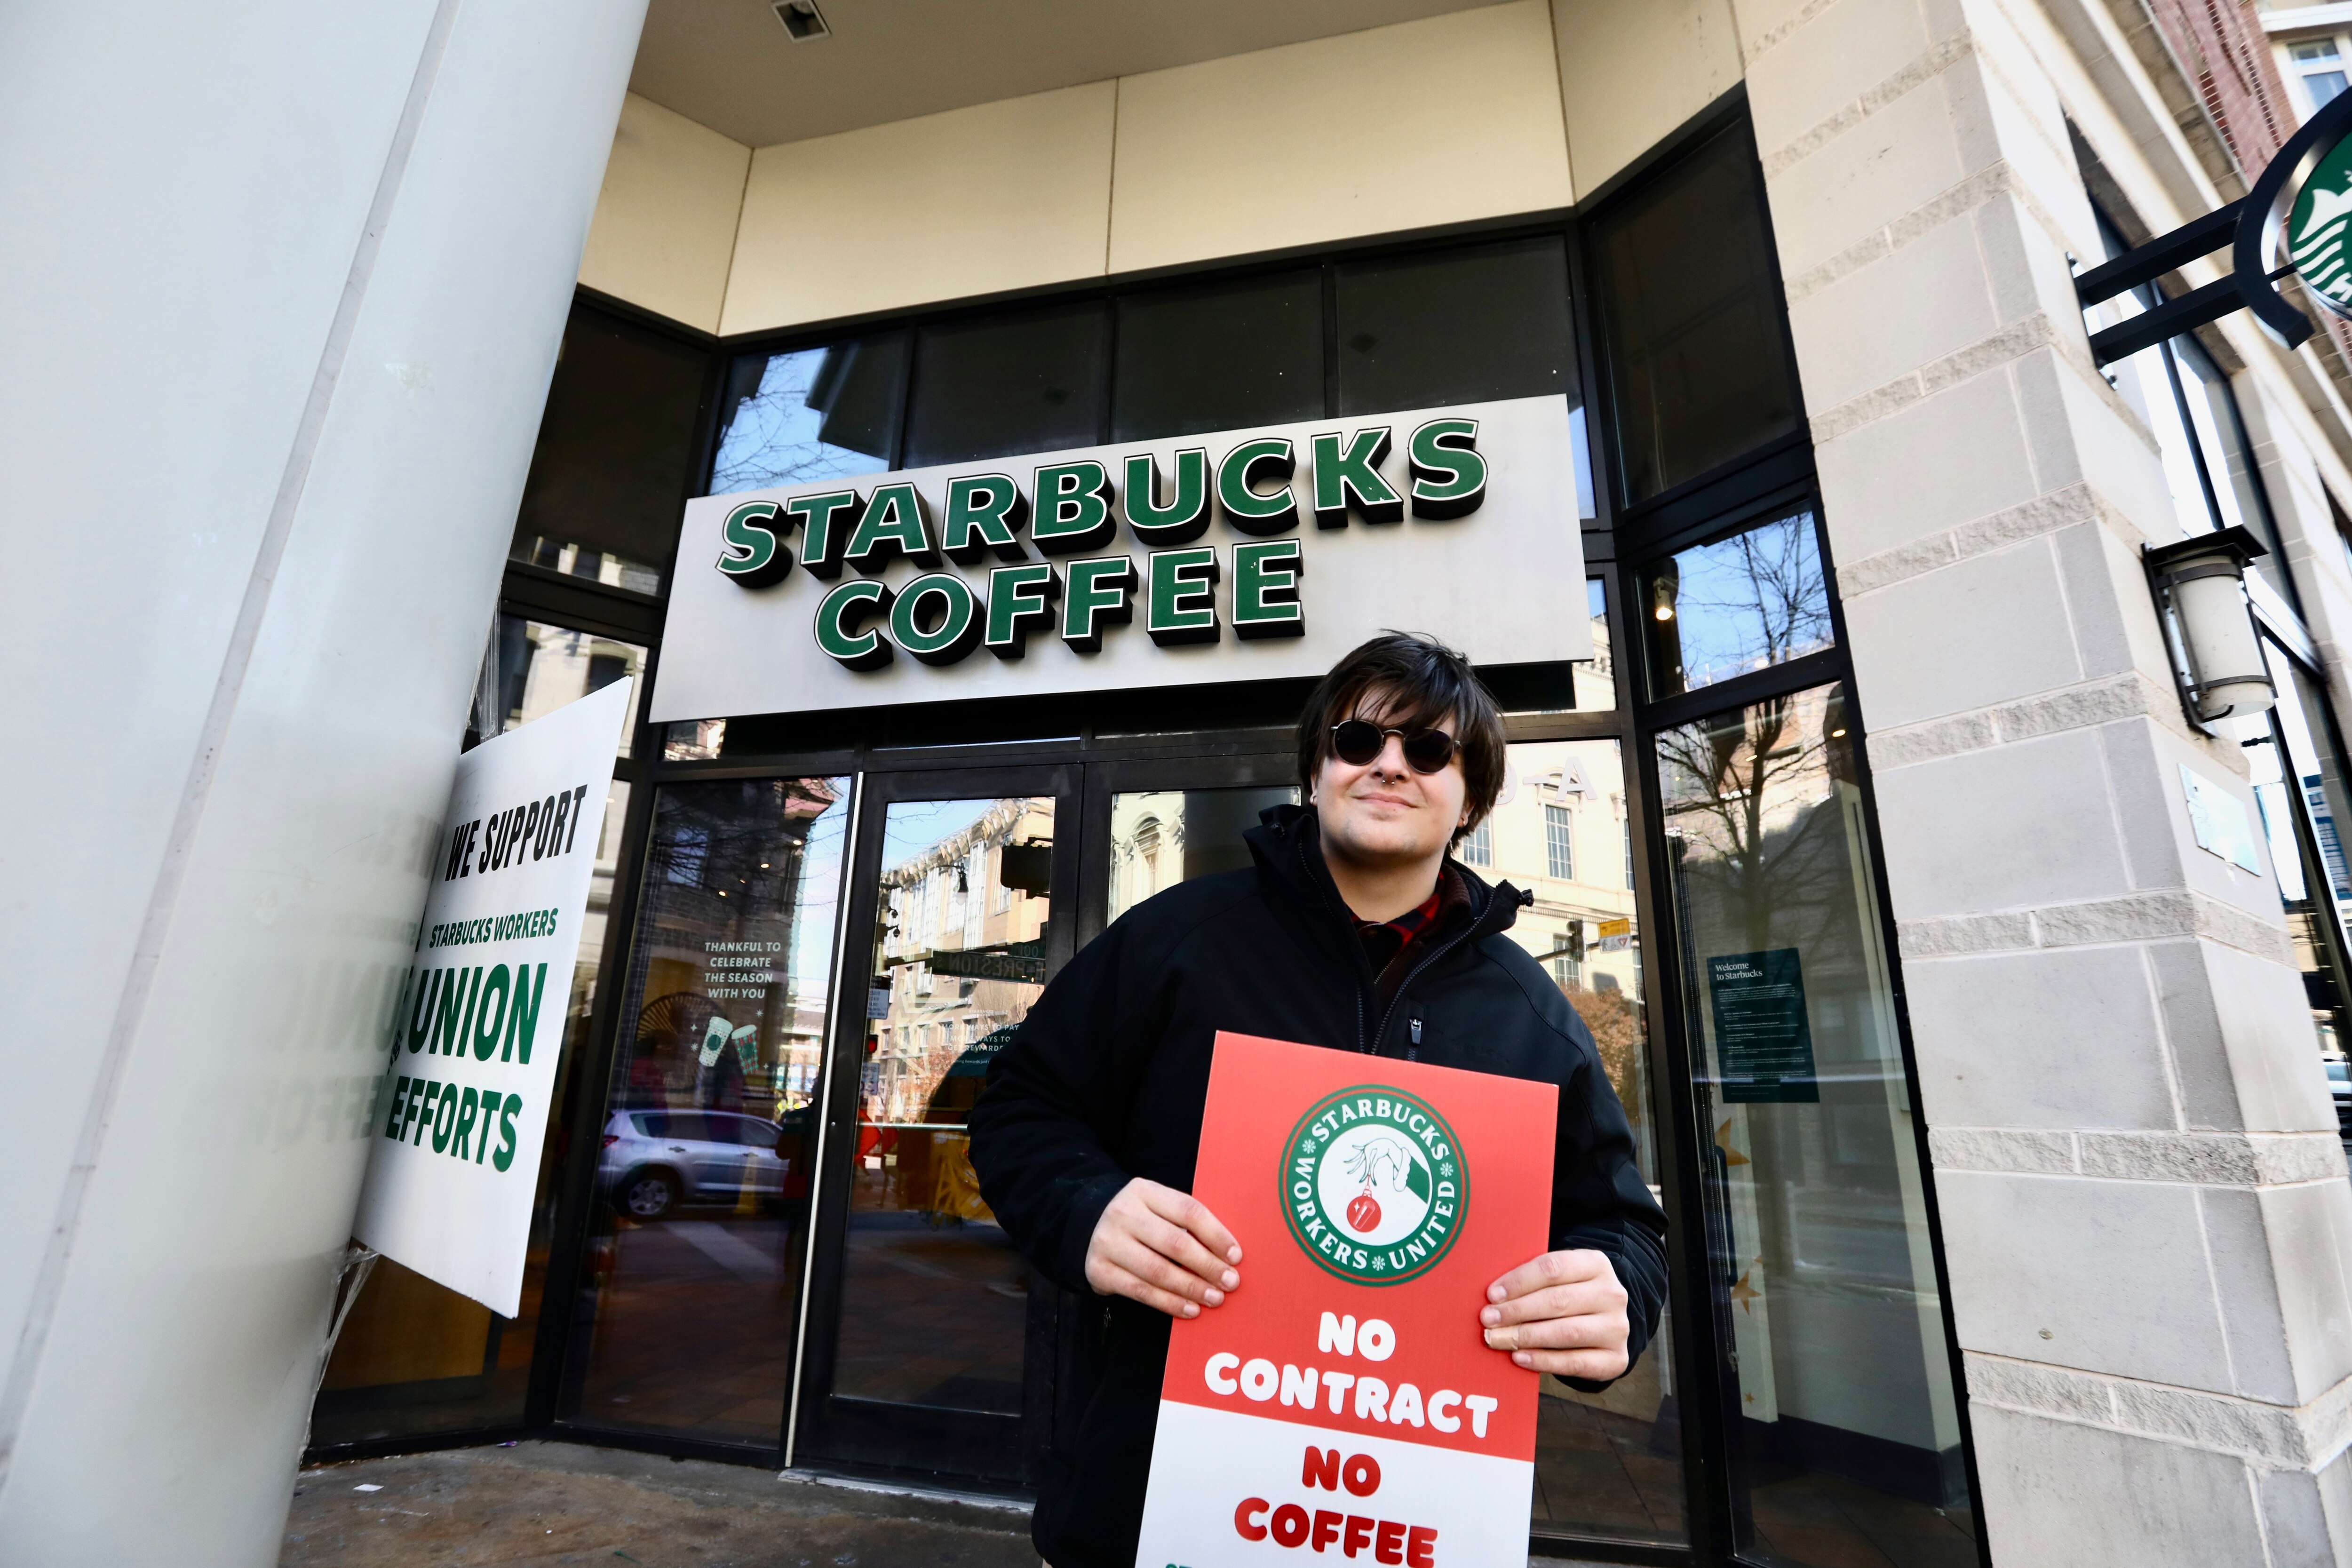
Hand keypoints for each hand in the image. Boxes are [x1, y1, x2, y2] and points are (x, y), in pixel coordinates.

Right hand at [1084, 1177, 1241, 1318]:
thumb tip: (1228, 1255)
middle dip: (1208, 1266)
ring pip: (1158, 1271)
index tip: (1236, 1256)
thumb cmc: (1141, 1221)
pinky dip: (1169, 1303)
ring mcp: (1108, 1242)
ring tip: (1214, 1298)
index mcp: (1145, 1191)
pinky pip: (1141, 1291)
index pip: (1189, 1211)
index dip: (1216, 1235)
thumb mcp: (1159, 1208)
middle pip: (1176, 1243)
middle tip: (1230, 1282)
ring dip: (1191, 1288)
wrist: (1090, 1228)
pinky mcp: (1100, 1270)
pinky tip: (1190, 1309)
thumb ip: (1188, 1223)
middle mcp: (1124, 1213)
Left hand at [1478, 1248, 1629, 1380]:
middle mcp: (1612, 1294)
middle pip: (1558, 1300)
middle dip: (1517, 1311)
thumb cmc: (1569, 1296)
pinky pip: (1575, 1362)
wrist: (1604, 1323)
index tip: (1492, 1295)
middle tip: (1488, 1320)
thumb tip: (1493, 1296)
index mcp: (1595, 1264)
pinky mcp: (1616, 1359)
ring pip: (1566, 1332)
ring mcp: (1616, 1327)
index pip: (1553, 1268)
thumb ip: (1532, 1281)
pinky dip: (1544, 1361)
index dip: (1519, 1281)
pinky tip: (1520, 1358)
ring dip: (1526, 1336)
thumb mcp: (1558, 1279)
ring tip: (1497, 1339)